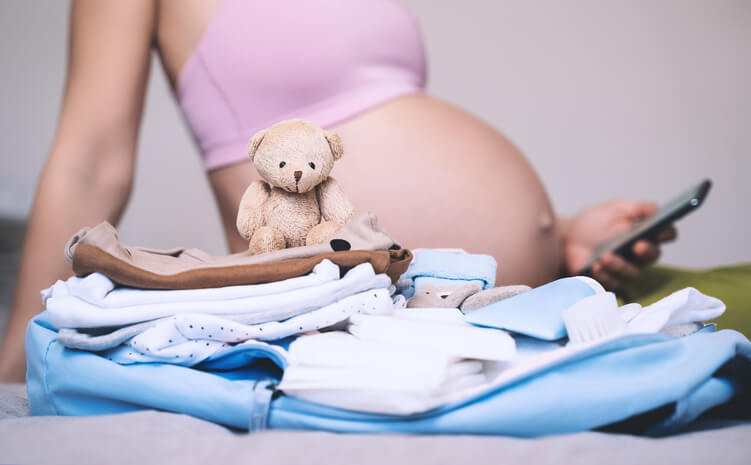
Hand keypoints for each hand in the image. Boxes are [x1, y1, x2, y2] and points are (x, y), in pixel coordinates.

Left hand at [562, 199, 676, 289]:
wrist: (568, 237)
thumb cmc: (594, 223)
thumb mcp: (614, 209)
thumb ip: (635, 209)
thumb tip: (655, 210)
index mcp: (645, 232)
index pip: (666, 233)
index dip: (666, 233)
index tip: (660, 230)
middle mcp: (640, 253)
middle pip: (653, 255)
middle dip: (647, 251)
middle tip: (637, 246)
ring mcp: (626, 268)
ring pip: (632, 272)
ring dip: (620, 265)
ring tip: (606, 256)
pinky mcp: (609, 280)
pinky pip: (611, 283)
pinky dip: (603, 275)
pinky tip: (596, 266)